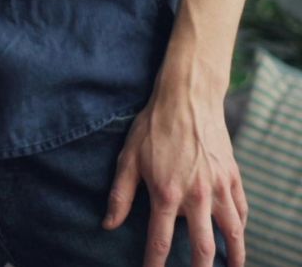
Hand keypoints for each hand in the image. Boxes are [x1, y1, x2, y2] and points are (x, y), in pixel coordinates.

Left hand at [103, 85, 246, 266]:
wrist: (187, 100)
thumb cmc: (152, 127)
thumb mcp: (127, 159)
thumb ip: (120, 195)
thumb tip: (108, 224)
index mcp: (166, 194)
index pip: (161, 241)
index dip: (156, 263)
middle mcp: (197, 196)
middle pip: (203, 247)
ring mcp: (219, 187)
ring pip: (232, 232)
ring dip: (233, 255)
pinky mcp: (233, 177)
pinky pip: (241, 210)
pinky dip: (241, 227)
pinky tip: (237, 235)